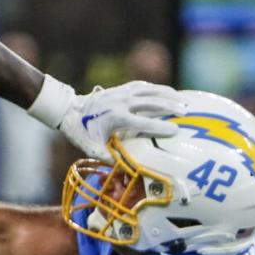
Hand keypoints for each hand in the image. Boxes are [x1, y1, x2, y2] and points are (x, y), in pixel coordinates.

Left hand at [59, 81, 186, 157]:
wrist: (69, 109)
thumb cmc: (81, 131)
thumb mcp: (92, 147)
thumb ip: (108, 157)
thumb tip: (124, 168)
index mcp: (116, 117)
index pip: (143, 122)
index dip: (160, 126)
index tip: (175, 131)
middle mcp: (122, 102)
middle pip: (151, 102)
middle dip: (170, 106)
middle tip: (186, 112)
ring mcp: (122, 92)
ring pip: (149, 90)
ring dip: (167, 94)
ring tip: (183, 100)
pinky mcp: (121, 88)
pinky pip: (142, 86)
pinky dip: (156, 88)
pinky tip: (168, 92)